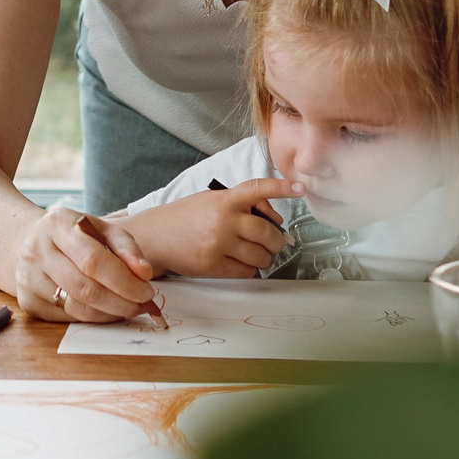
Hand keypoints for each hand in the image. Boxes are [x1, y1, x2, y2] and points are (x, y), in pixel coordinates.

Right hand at [14, 206, 160, 322]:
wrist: (27, 241)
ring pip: (77, 307)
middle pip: (85, 288)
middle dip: (121, 301)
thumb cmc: (73, 235)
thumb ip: (126, 247)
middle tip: (143, 304)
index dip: (123, 280)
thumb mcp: (100, 228)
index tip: (147, 291)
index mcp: (57, 224)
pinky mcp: (28, 302)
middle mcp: (36, 250)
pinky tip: (105, 310)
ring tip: (128, 307)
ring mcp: (28, 278)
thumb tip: (144, 273)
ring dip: (110, 313)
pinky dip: (93, 317)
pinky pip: (68, 318)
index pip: (93, 260)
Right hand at [122, 179, 298, 278]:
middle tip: (271, 243)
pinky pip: (247, 272)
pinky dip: (248, 269)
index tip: (301, 188)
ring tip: (250, 252)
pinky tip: (237, 261)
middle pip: (269, 234)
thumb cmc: (186, 217)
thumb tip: (274, 219)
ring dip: (263, 257)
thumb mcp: (213, 201)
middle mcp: (224, 219)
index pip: (259, 189)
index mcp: (225, 199)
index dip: (282, 187)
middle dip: (276, 241)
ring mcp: (218, 243)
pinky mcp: (213, 265)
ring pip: (261, 256)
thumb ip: (242, 205)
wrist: (156, 236)